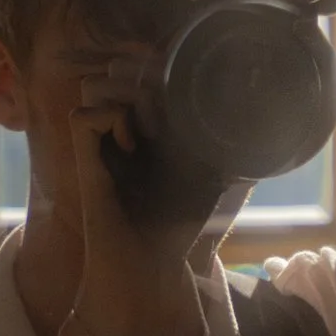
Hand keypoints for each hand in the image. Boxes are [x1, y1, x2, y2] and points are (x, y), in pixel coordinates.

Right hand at [65, 51, 204, 335]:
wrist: (148, 271)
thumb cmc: (175, 231)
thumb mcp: (209, 180)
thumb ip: (223, 149)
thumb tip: (254, 121)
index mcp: (142, 132)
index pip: (136, 75)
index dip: (154, 64)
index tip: (180, 73)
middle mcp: (117, 134)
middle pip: (111, 71)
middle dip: (140, 75)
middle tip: (168, 101)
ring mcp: (99, 147)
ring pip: (91, 87)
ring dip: (121, 95)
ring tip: (150, 125)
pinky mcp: (86, 166)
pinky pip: (81, 115)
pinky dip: (108, 121)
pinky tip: (132, 147)